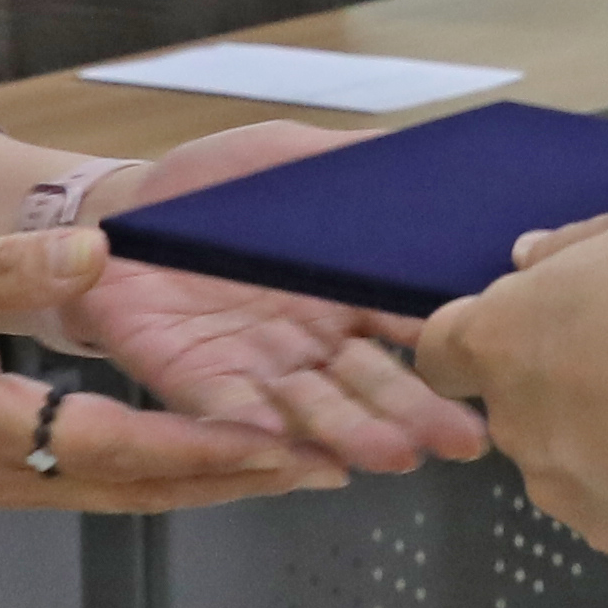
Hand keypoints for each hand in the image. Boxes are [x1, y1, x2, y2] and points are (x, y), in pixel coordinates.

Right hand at [0, 228, 318, 507]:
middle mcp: (6, 478)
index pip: (122, 450)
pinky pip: (92, 485)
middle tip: (329, 464)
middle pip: (144, 491)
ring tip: (291, 463)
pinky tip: (198, 452)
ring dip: (206, 482)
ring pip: (124, 495)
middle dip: (237, 480)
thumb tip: (99, 252)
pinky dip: (158, 473)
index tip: (284, 443)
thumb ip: (10, 265)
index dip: (206, 449)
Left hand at [62, 126, 487, 476]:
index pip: (407, 322)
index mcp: (341, 294)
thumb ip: (350, 164)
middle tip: (464, 438)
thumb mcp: (285, 158)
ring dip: (353, 435)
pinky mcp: (198, 384)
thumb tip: (427, 154)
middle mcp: (311, 342)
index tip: (491, 354)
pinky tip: (295, 453)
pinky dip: (261, 434)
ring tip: (394, 453)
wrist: (117, 215)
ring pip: (313, 410)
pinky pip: (231, 413)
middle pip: (373, 382)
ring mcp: (258, 368)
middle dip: (417, 411)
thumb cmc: (208, 191)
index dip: (447, 341)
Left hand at [411, 204, 607, 560]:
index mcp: (498, 339)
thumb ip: (570, 246)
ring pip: (560, 460)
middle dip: (555, 389)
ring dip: (594, 442)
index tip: (526, 334)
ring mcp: (557, 483)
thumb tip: (528, 261)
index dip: (476, 344)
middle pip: (512, 406)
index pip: (439, 352)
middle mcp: (511, 421)